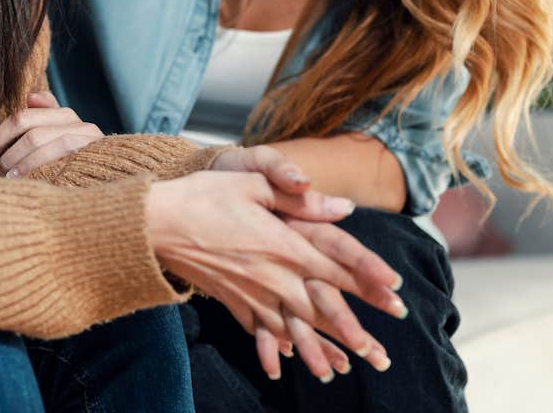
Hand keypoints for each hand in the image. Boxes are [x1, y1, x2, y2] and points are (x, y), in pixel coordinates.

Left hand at [0, 91, 103, 176]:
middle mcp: (78, 123)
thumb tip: (31, 96)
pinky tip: (24, 182)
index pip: (24, 117)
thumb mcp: (56, 139)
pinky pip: (58, 154)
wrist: (107, 182)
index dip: (0, 135)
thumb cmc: (73, 164)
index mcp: (65, 116)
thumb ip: (43, 118)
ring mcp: (87, 139)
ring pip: (40, 140)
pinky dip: (36, 168)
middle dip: (8, 152)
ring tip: (6, 179)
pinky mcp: (91, 154)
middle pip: (31, 131)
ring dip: (17, 162)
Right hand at [145, 171, 401, 376]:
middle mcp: (271, 275)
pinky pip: (259, 328)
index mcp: (282, 243)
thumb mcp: (253, 183)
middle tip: (379, 354)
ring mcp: (250, 292)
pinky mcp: (230, 300)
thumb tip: (342, 206)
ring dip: (318, 349)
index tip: (395, 293)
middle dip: (352, 329)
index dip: (367, 278)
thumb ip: (298, 197)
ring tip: (339, 371)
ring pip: (293, 327)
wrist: (156, 224)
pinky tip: (285, 357)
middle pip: (320, 306)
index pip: (335, 264)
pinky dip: (275, 344)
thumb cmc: (205, 194)